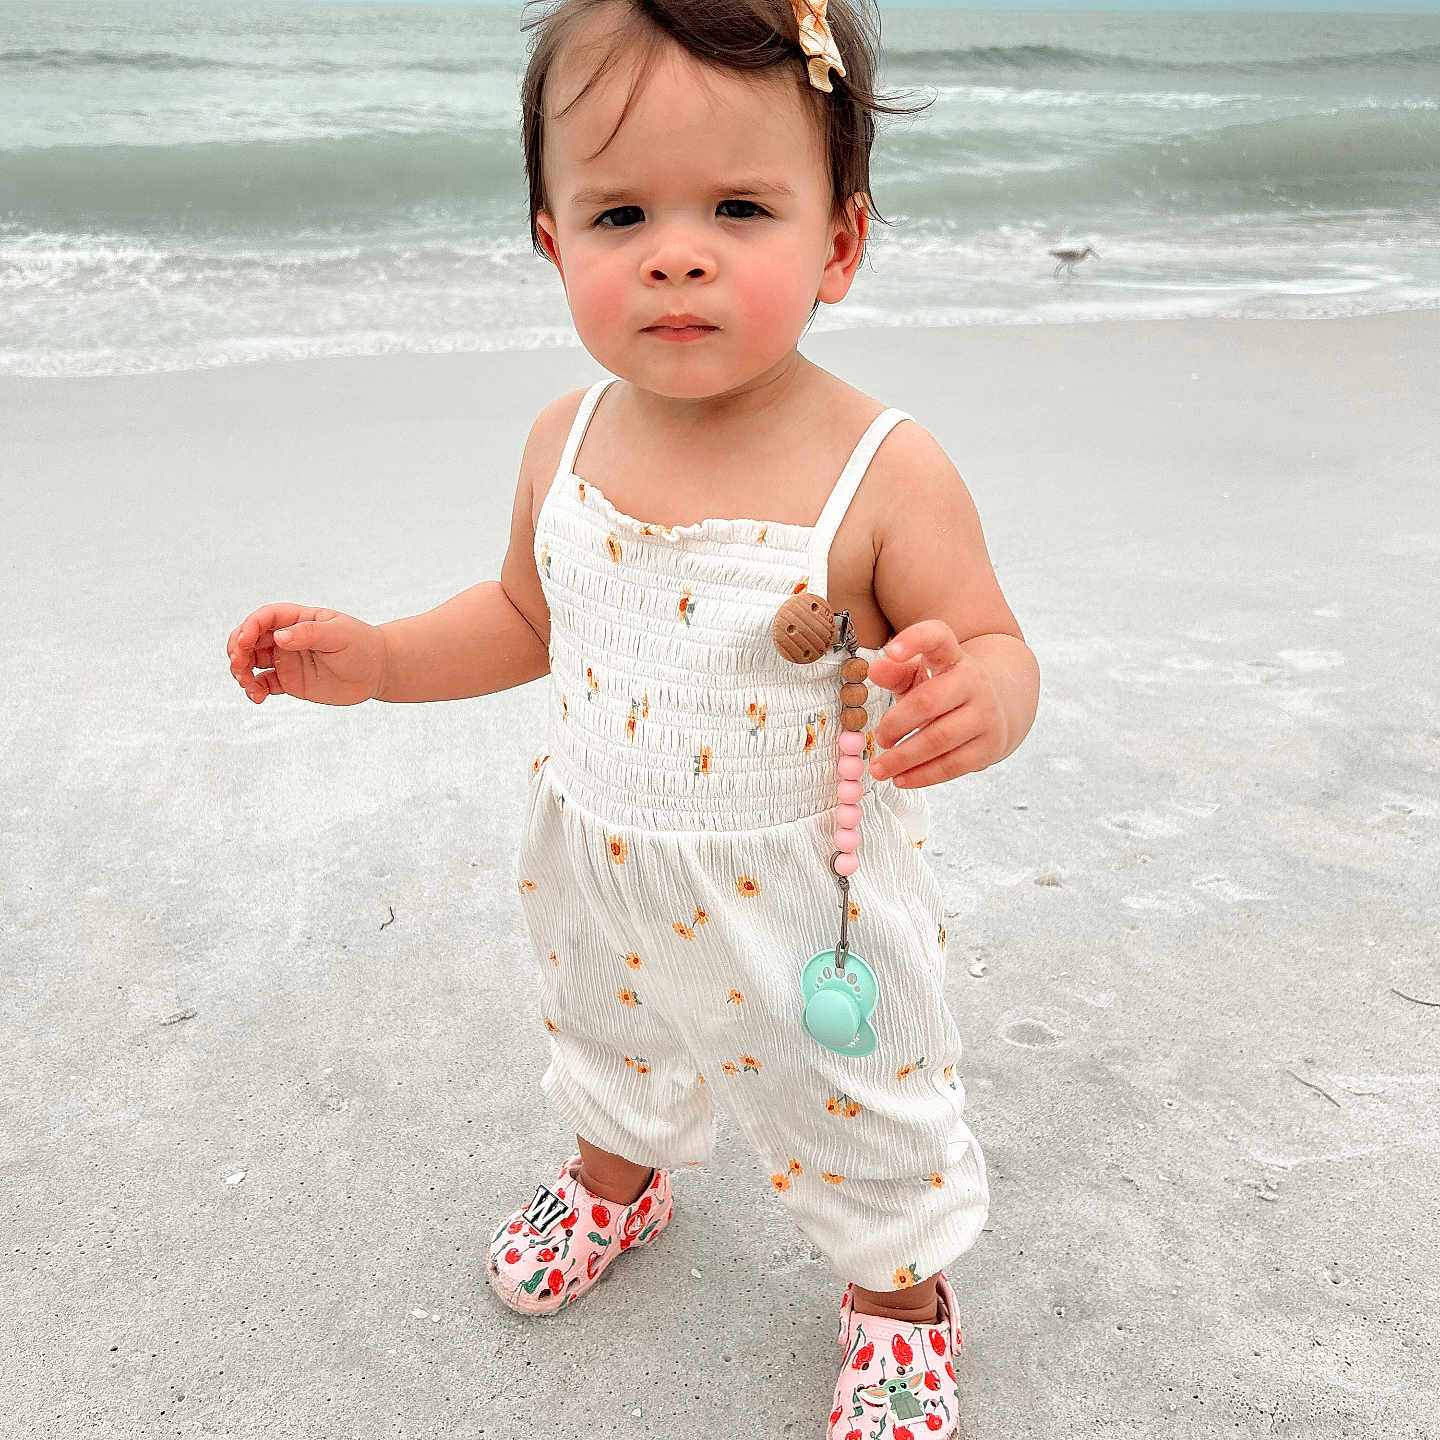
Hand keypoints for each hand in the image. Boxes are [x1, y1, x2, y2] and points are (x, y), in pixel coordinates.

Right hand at [226, 604, 387, 706]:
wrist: (377, 671)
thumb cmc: (362, 645)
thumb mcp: (339, 634)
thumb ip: (309, 633)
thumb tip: (279, 637)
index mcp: (297, 619)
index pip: (264, 618)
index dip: (249, 627)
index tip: (245, 642)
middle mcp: (286, 638)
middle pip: (249, 639)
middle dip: (237, 650)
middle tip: (239, 664)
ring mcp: (286, 659)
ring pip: (251, 662)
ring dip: (241, 671)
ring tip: (249, 684)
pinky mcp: (289, 681)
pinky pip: (263, 684)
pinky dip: (254, 689)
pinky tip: (257, 696)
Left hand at [863, 620, 1007, 787]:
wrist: (1005, 702)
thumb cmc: (947, 688)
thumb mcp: (922, 673)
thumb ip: (896, 672)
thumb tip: (874, 670)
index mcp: (952, 657)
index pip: (937, 638)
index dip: (915, 640)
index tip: (892, 650)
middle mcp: (974, 681)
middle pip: (928, 702)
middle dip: (896, 724)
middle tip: (878, 738)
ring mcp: (985, 714)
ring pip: (938, 739)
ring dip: (904, 758)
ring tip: (879, 768)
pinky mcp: (990, 745)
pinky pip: (952, 765)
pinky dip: (922, 775)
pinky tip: (901, 779)